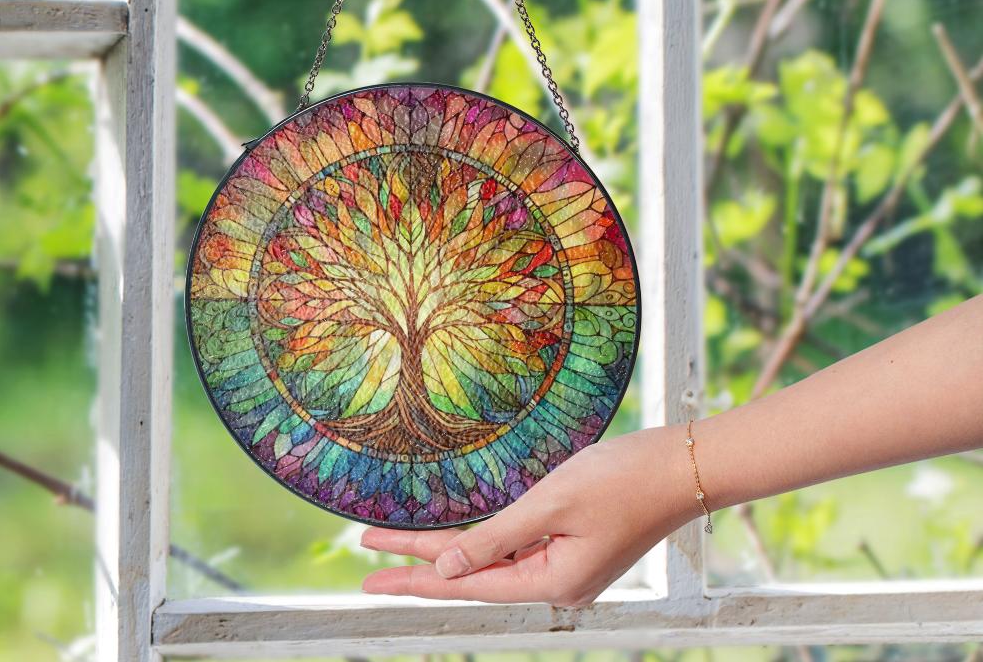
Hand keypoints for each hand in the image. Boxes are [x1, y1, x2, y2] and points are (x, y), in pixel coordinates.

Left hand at [359, 425, 695, 605]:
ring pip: (494, 564)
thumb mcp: (551, 503)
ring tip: (404, 550)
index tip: (369, 567)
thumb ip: (496, 536)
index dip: (414, 569)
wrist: (683, 467)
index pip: (465, 580)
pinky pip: (517, 550)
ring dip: (450, 555)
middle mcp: (558, 584)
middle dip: (421, 566)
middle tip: (369, 565)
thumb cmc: (622, 478)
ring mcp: (569, 568)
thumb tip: (447, 566)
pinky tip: (464, 541)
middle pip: (474, 577)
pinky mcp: (577, 547)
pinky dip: (484, 544)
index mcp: (552, 581)